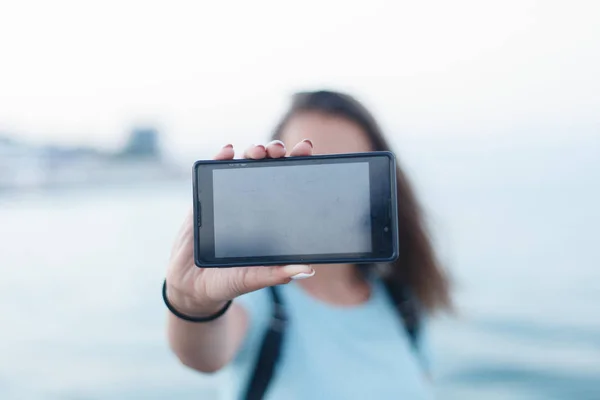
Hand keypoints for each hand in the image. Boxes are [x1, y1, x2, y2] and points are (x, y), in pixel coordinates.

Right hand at [165, 140, 315, 316]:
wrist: (193, 287)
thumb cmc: (229, 281)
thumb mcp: (255, 277)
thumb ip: (277, 273)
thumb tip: (308, 269)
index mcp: (271, 217)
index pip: (288, 184)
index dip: (297, 165)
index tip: (306, 149)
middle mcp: (252, 203)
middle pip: (267, 168)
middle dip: (275, 153)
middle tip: (279, 150)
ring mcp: (229, 198)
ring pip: (243, 166)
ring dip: (252, 152)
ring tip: (258, 151)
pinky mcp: (205, 200)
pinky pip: (213, 173)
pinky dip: (220, 158)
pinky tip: (228, 150)